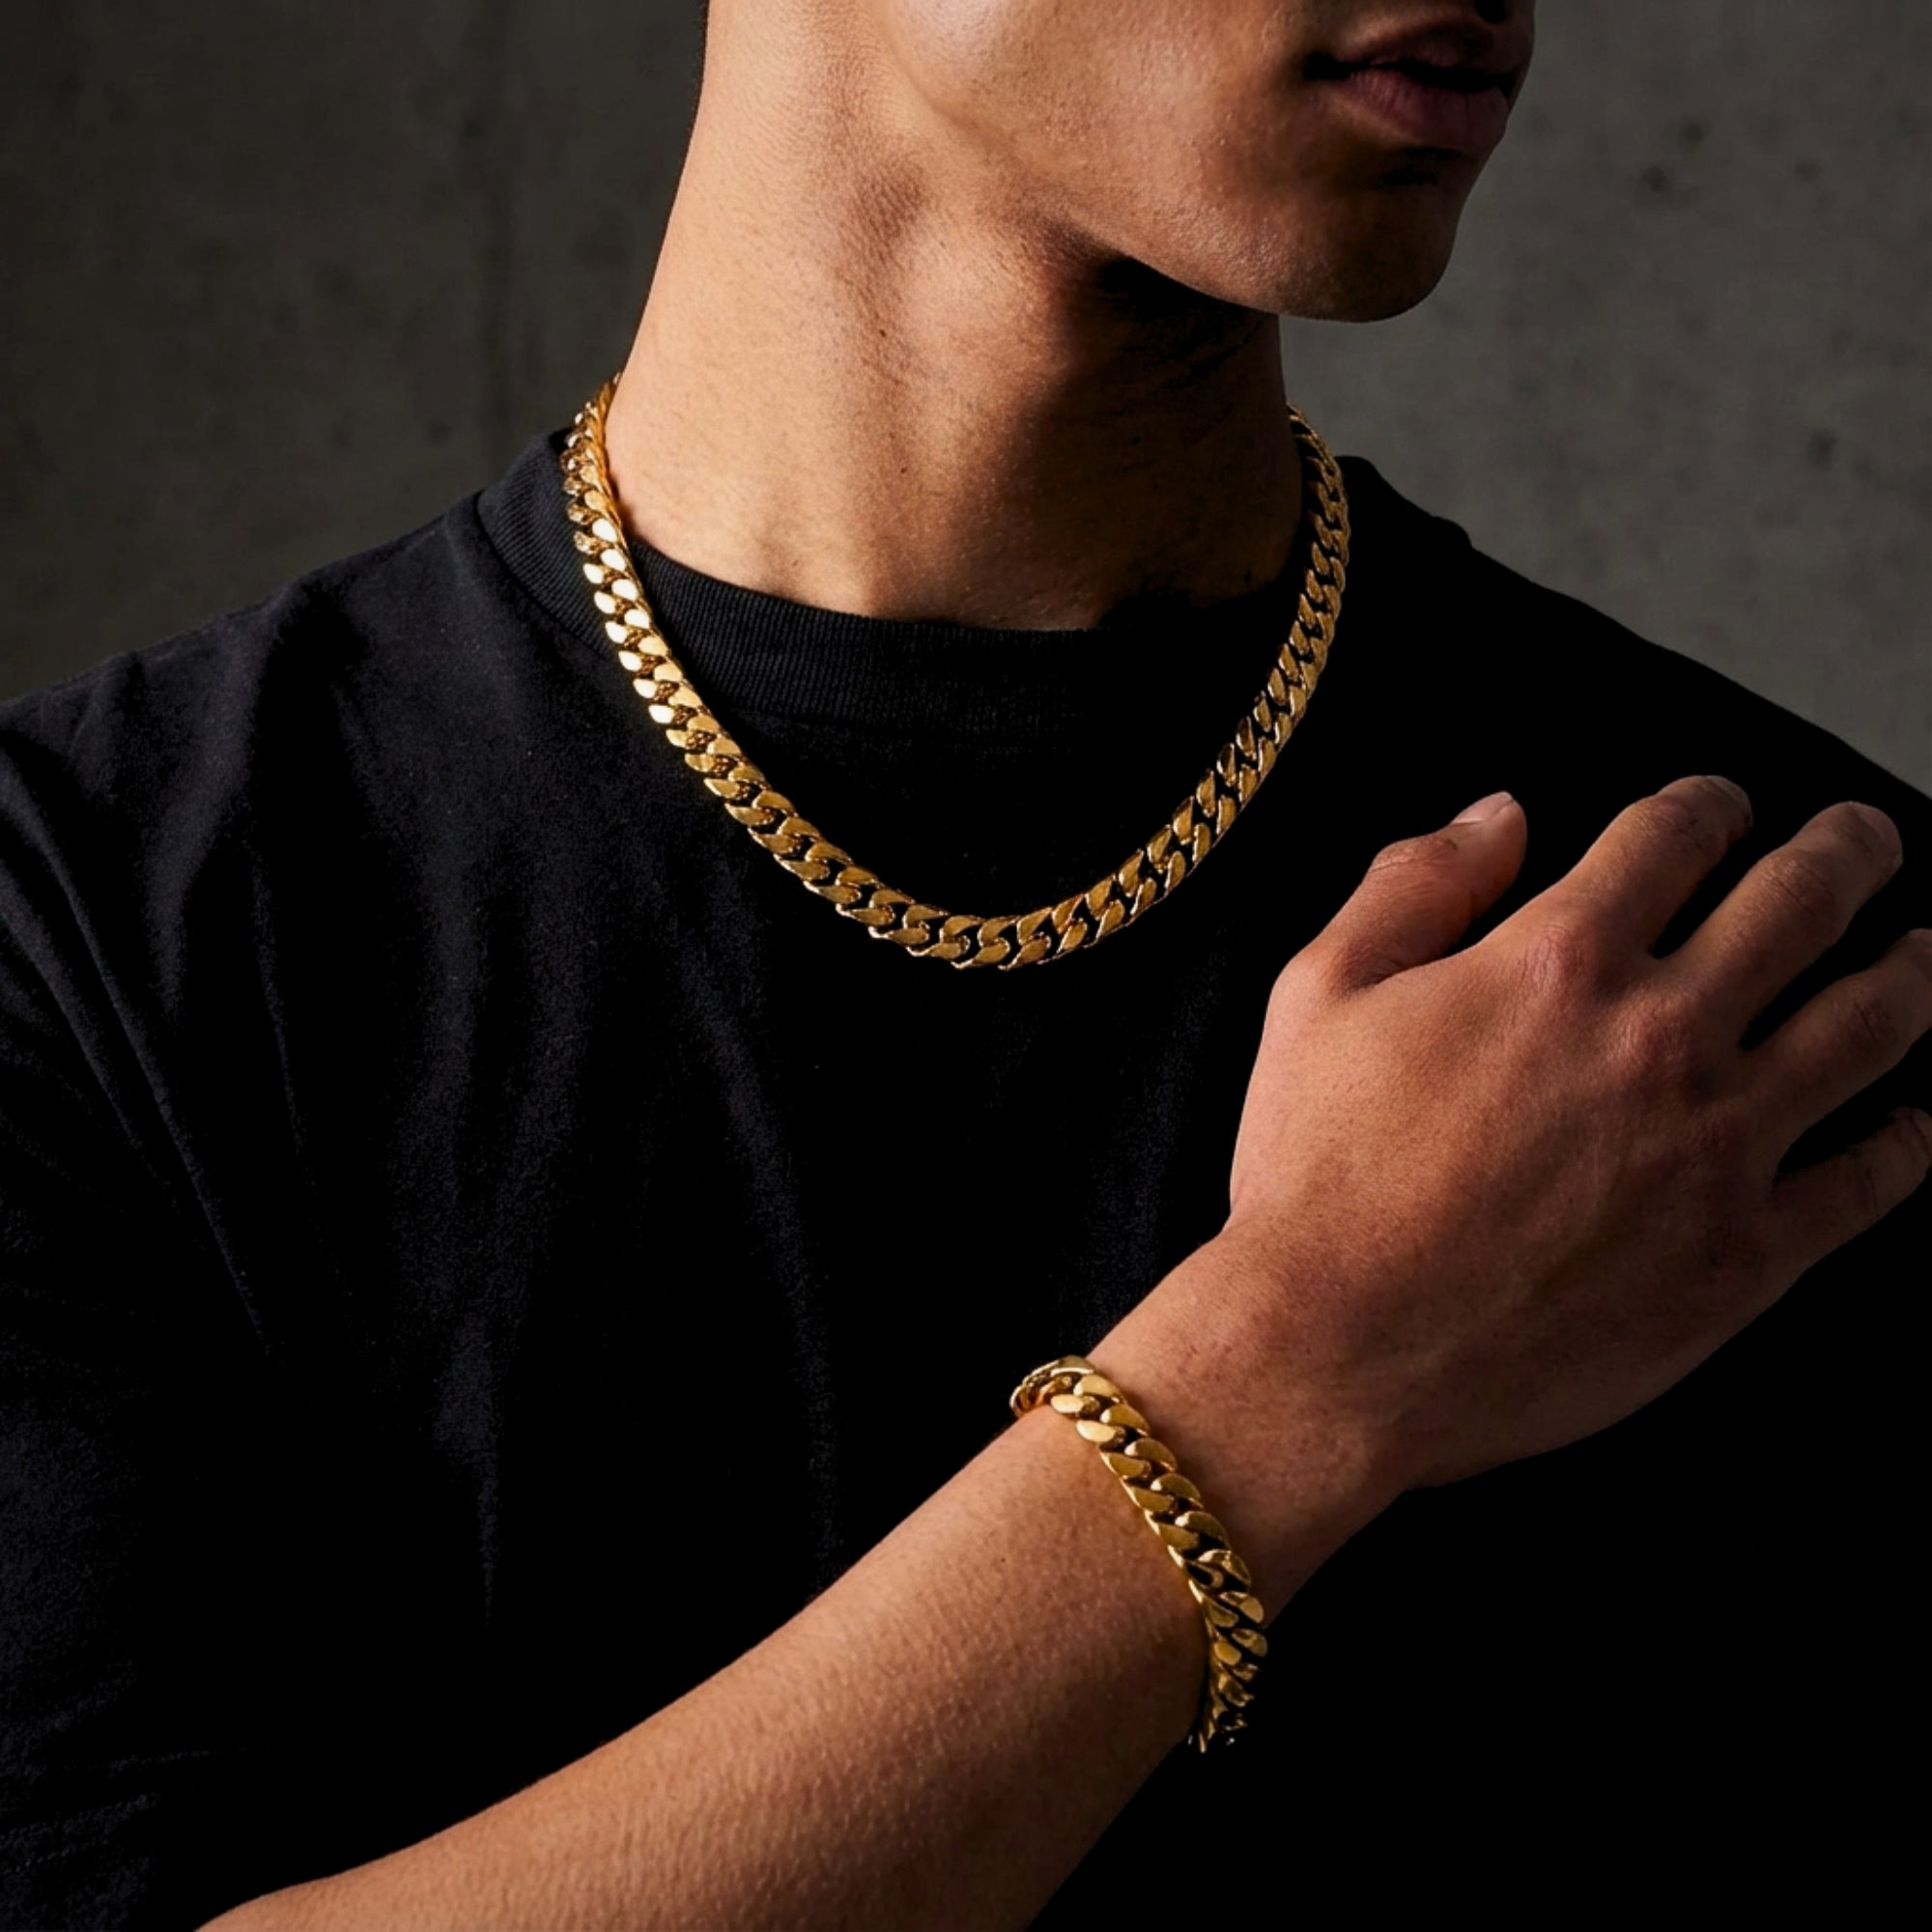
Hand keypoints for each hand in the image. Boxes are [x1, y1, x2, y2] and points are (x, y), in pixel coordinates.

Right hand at [1103, 779, 1931, 1603]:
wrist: (1338, 1350)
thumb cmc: (1317, 1174)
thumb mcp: (1318, 994)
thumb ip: (1413, 883)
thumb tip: (1502, 814)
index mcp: (1559, 960)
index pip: (1676, 833)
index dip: (1709, 801)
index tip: (1719, 807)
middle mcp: (1662, 1036)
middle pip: (1803, 901)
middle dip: (1846, 849)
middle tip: (1862, 837)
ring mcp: (1720, 1147)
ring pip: (1869, 1025)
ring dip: (1908, 969)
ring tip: (1918, 949)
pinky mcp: (1744, 1254)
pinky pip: (1870, 1179)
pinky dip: (1906, 1138)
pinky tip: (1909, 1120)